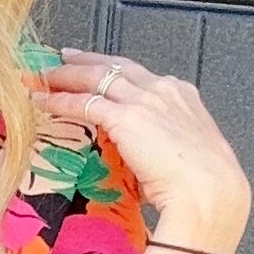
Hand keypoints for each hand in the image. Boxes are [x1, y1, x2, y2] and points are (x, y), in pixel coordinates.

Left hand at [38, 52, 251, 253]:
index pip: (142, 75)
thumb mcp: (190, 161)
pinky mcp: (126, 118)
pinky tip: (44, 102)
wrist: (209, 196)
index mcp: (184, 98)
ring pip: (96, 77)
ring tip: (45, 75)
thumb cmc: (206, 190)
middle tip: (65, 57)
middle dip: (87, 60)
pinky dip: (60, 100)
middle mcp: (165, 91)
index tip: (101, 69)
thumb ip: (168, 151)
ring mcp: (145, 101)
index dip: (116, 71)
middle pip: (116, 67)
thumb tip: (149, 166)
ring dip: (67, 75)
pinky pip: (84, 103)